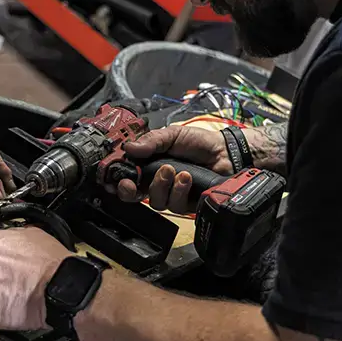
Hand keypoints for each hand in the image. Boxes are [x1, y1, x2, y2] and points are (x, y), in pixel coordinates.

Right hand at [117, 125, 233, 213]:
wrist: (226, 152)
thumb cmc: (199, 143)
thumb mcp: (172, 134)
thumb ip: (151, 140)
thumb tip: (129, 147)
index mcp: (149, 164)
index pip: (127, 176)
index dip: (117, 181)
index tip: (115, 179)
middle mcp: (157, 181)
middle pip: (134, 195)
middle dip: (129, 190)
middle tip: (132, 182)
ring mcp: (171, 193)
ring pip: (155, 201)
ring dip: (161, 185)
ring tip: (174, 170)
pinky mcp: (186, 203)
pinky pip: (174, 205)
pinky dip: (179, 190)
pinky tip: (186, 178)